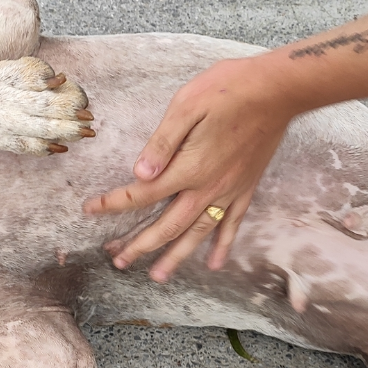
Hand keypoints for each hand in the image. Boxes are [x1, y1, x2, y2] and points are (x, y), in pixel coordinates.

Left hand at [84, 55, 296, 281]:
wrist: (277, 91)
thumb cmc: (228, 90)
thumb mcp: (186, 106)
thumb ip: (162, 143)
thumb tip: (140, 173)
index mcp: (187, 168)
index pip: (142, 194)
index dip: (114, 204)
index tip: (91, 211)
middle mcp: (207, 188)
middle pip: (167, 225)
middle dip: (141, 245)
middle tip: (120, 261)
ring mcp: (228, 191)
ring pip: (197, 234)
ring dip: (176, 257)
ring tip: (158, 276)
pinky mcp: (245, 188)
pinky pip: (232, 225)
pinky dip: (222, 247)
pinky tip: (213, 264)